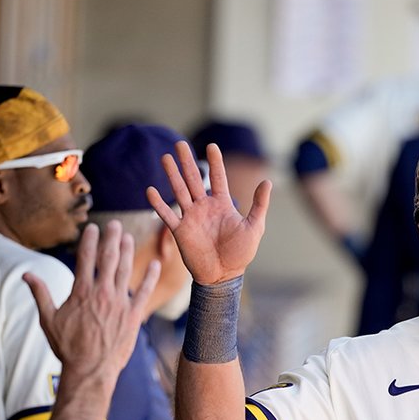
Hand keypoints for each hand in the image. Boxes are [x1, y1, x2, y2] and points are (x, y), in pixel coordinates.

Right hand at [23, 220, 159, 380]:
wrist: (91, 369)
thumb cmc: (67, 346)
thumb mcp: (48, 320)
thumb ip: (40, 294)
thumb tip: (26, 274)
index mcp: (81, 292)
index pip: (85, 258)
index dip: (89, 240)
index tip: (92, 228)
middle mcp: (102, 293)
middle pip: (108, 258)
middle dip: (111, 238)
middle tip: (114, 224)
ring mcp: (119, 303)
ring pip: (125, 270)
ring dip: (128, 251)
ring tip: (128, 237)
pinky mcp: (133, 315)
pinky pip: (144, 292)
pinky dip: (150, 277)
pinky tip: (155, 264)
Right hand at [148, 141, 271, 284]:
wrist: (223, 276)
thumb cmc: (240, 253)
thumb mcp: (254, 227)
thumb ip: (259, 205)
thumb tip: (267, 181)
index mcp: (222, 205)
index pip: (217, 178)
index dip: (215, 162)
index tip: (211, 145)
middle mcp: (204, 207)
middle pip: (193, 180)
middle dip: (187, 162)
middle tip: (179, 143)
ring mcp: (191, 218)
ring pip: (179, 192)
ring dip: (172, 175)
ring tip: (165, 158)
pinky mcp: (180, 231)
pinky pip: (167, 215)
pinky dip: (158, 204)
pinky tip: (150, 190)